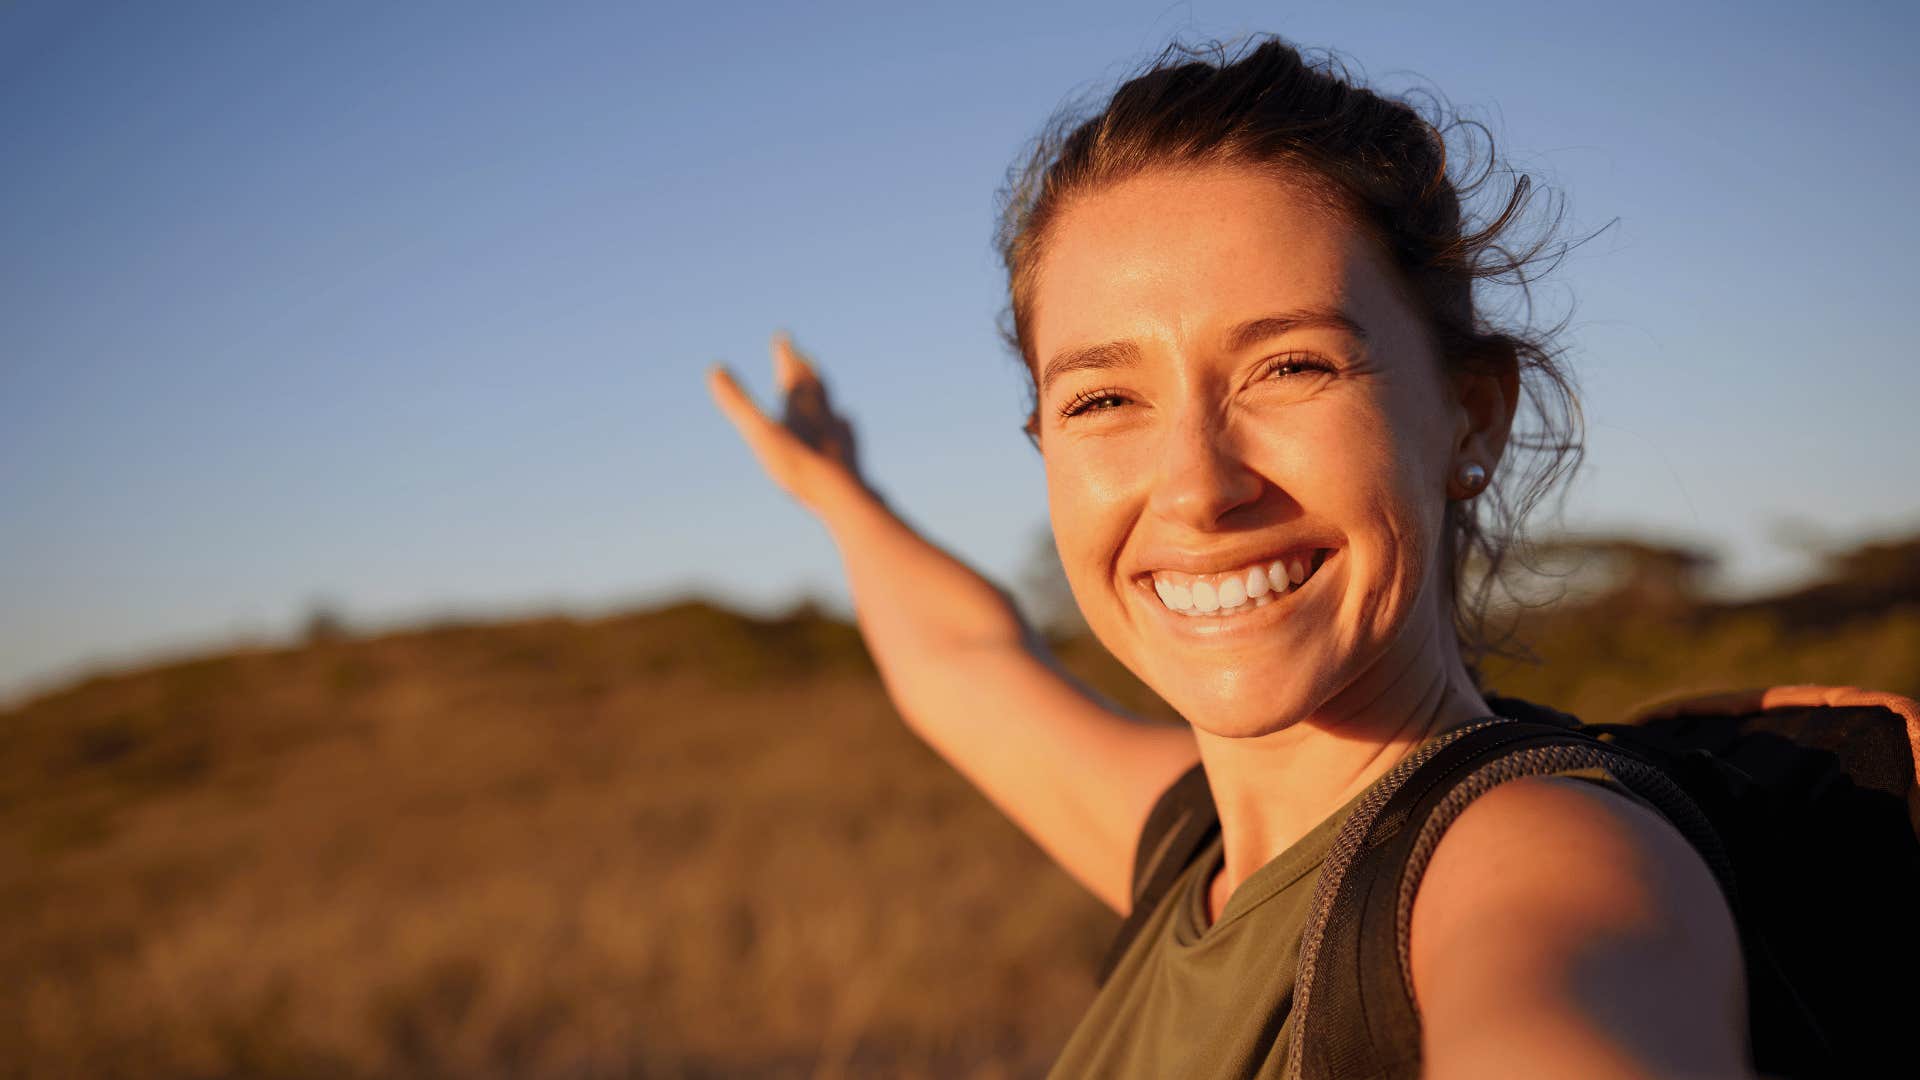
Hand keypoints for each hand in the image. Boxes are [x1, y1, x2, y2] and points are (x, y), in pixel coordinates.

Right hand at [707, 332, 870, 516]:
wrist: (842, 495)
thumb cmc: (798, 464)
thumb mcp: (761, 432)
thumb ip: (739, 402)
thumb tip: (714, 368)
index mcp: (802, 407)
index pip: (794, 373)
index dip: (787, 354)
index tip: (783, 336)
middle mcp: (824, 416)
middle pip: (816, 386)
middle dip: (806, 370)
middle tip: (804, 357)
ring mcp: (839, 436)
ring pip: (832, 407)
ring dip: (824, 396)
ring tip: (823, 389)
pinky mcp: (850, 458)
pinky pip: (847, 434)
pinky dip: (843, 424)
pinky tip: (846, 425)